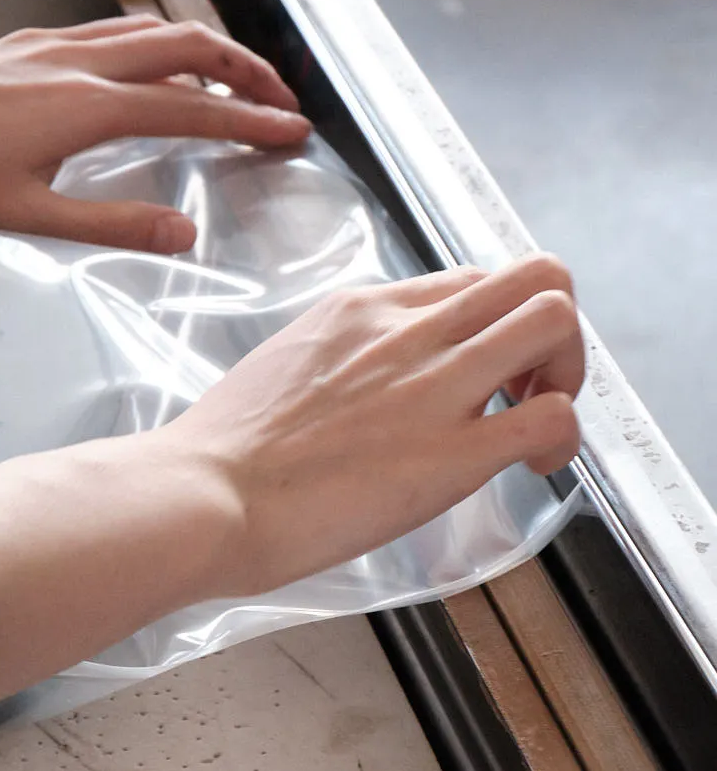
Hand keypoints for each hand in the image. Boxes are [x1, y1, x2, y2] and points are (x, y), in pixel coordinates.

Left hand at [0, 15, 309, 251]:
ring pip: (149, 31)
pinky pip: (109, 33)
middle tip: (281, 98)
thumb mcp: (29, 215)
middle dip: (245, 68)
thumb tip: (186, 234)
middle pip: (187, 45)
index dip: (250, 120)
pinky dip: (152, 46)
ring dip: (203, 49)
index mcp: (86, 106)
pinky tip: (149, 70)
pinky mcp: (25, 44)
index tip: (293, 132)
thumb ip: (115, 224)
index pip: (194, 107)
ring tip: (232, 80)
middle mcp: (76, 62)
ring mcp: (50, 45)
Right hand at [157, 253, 583, 594]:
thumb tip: (365, 384)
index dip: (496, 322)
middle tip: (527, 385)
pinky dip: (563, 438)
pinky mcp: (450, 456)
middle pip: (534, 274)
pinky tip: (530, 466)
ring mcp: (434, 388)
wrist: (203, 496)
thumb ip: (341, 360)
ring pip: (554, 319)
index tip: (484, 370)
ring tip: (535, 418)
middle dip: (552, 331)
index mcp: (363, 309)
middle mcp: (408, 332)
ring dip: (567, 370)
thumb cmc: (224, 452)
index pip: (470, 280)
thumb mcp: (285, 364)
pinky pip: (552, 418)